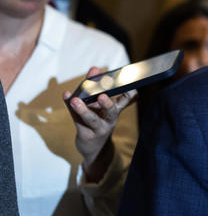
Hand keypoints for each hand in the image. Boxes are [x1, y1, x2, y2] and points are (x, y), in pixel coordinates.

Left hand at [63, 67, 136, 182]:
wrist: (93, 147)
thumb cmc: (98, 120)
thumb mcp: (101, 105)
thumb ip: (95, 86)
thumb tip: (94, 68)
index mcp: (116, 109)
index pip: (128, 99)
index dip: (130, 91)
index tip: (129, 83)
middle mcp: (110, 119)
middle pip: (111, 111)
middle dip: (107, 103)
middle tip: (102, 96)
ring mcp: (99, 128)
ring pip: (92, 119)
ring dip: (83, 110)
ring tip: (75, 101)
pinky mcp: (86, 134)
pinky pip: (77, 120)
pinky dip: (71, 109)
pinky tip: (68, 98)